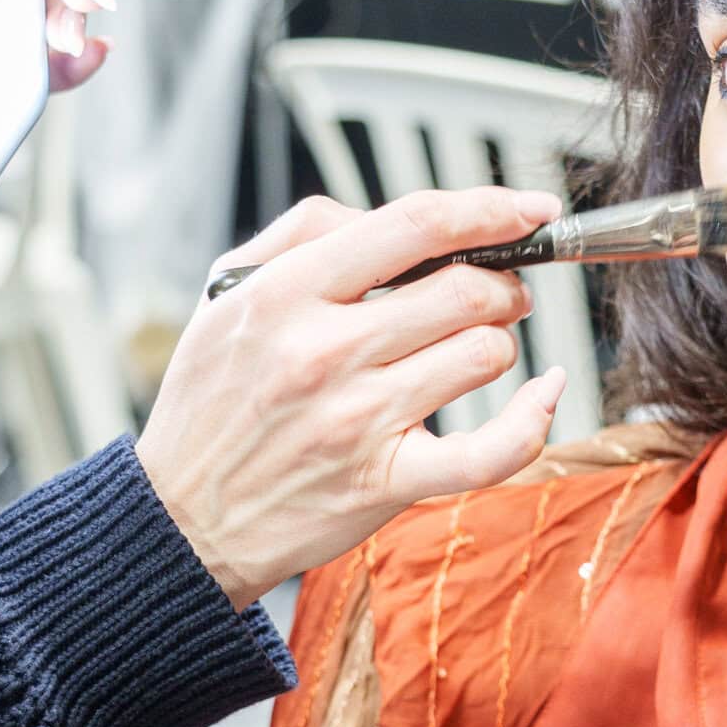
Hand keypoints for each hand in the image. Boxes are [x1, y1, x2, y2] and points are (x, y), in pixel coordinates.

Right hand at [135, 189, 569, 610]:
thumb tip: (395, 219)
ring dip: (497, 344)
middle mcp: (323, 353)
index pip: (413, 225)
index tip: (528, 209)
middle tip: (498, 293)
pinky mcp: (385, 482)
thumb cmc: (212, 403)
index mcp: (285, 294)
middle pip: (464, 289)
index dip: (488, 208)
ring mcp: (357, 421)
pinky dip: (533, 419)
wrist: (181, 518)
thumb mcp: (229, 294)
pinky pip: (490, 450)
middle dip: (501, 283)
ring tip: (471, 350)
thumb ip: (305, 234)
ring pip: (482, 355)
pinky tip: (544, 394)